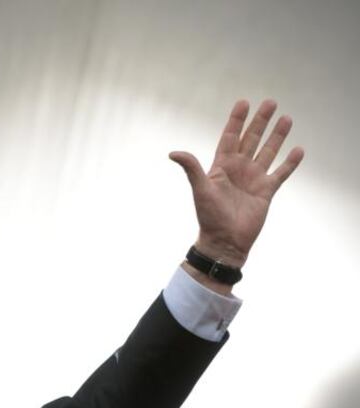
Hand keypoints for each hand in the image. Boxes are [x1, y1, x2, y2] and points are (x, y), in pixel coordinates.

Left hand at [169, 100, 303, 267]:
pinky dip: (290, 163)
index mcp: (222, 166)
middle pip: (252, 139)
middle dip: (260, 121)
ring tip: (287, 118)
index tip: (244, 102)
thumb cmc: (209, 216)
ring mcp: (253, 179)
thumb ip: (191, 169)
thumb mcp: (200, 189)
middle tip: (271, 102)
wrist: (225, 240)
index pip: (230, 136)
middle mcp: (239, 169)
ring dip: (277, 136)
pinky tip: (298, 150)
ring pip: (268, 152)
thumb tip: (173, 153)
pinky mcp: (266, 191)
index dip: (237, 120)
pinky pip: (281, 173)